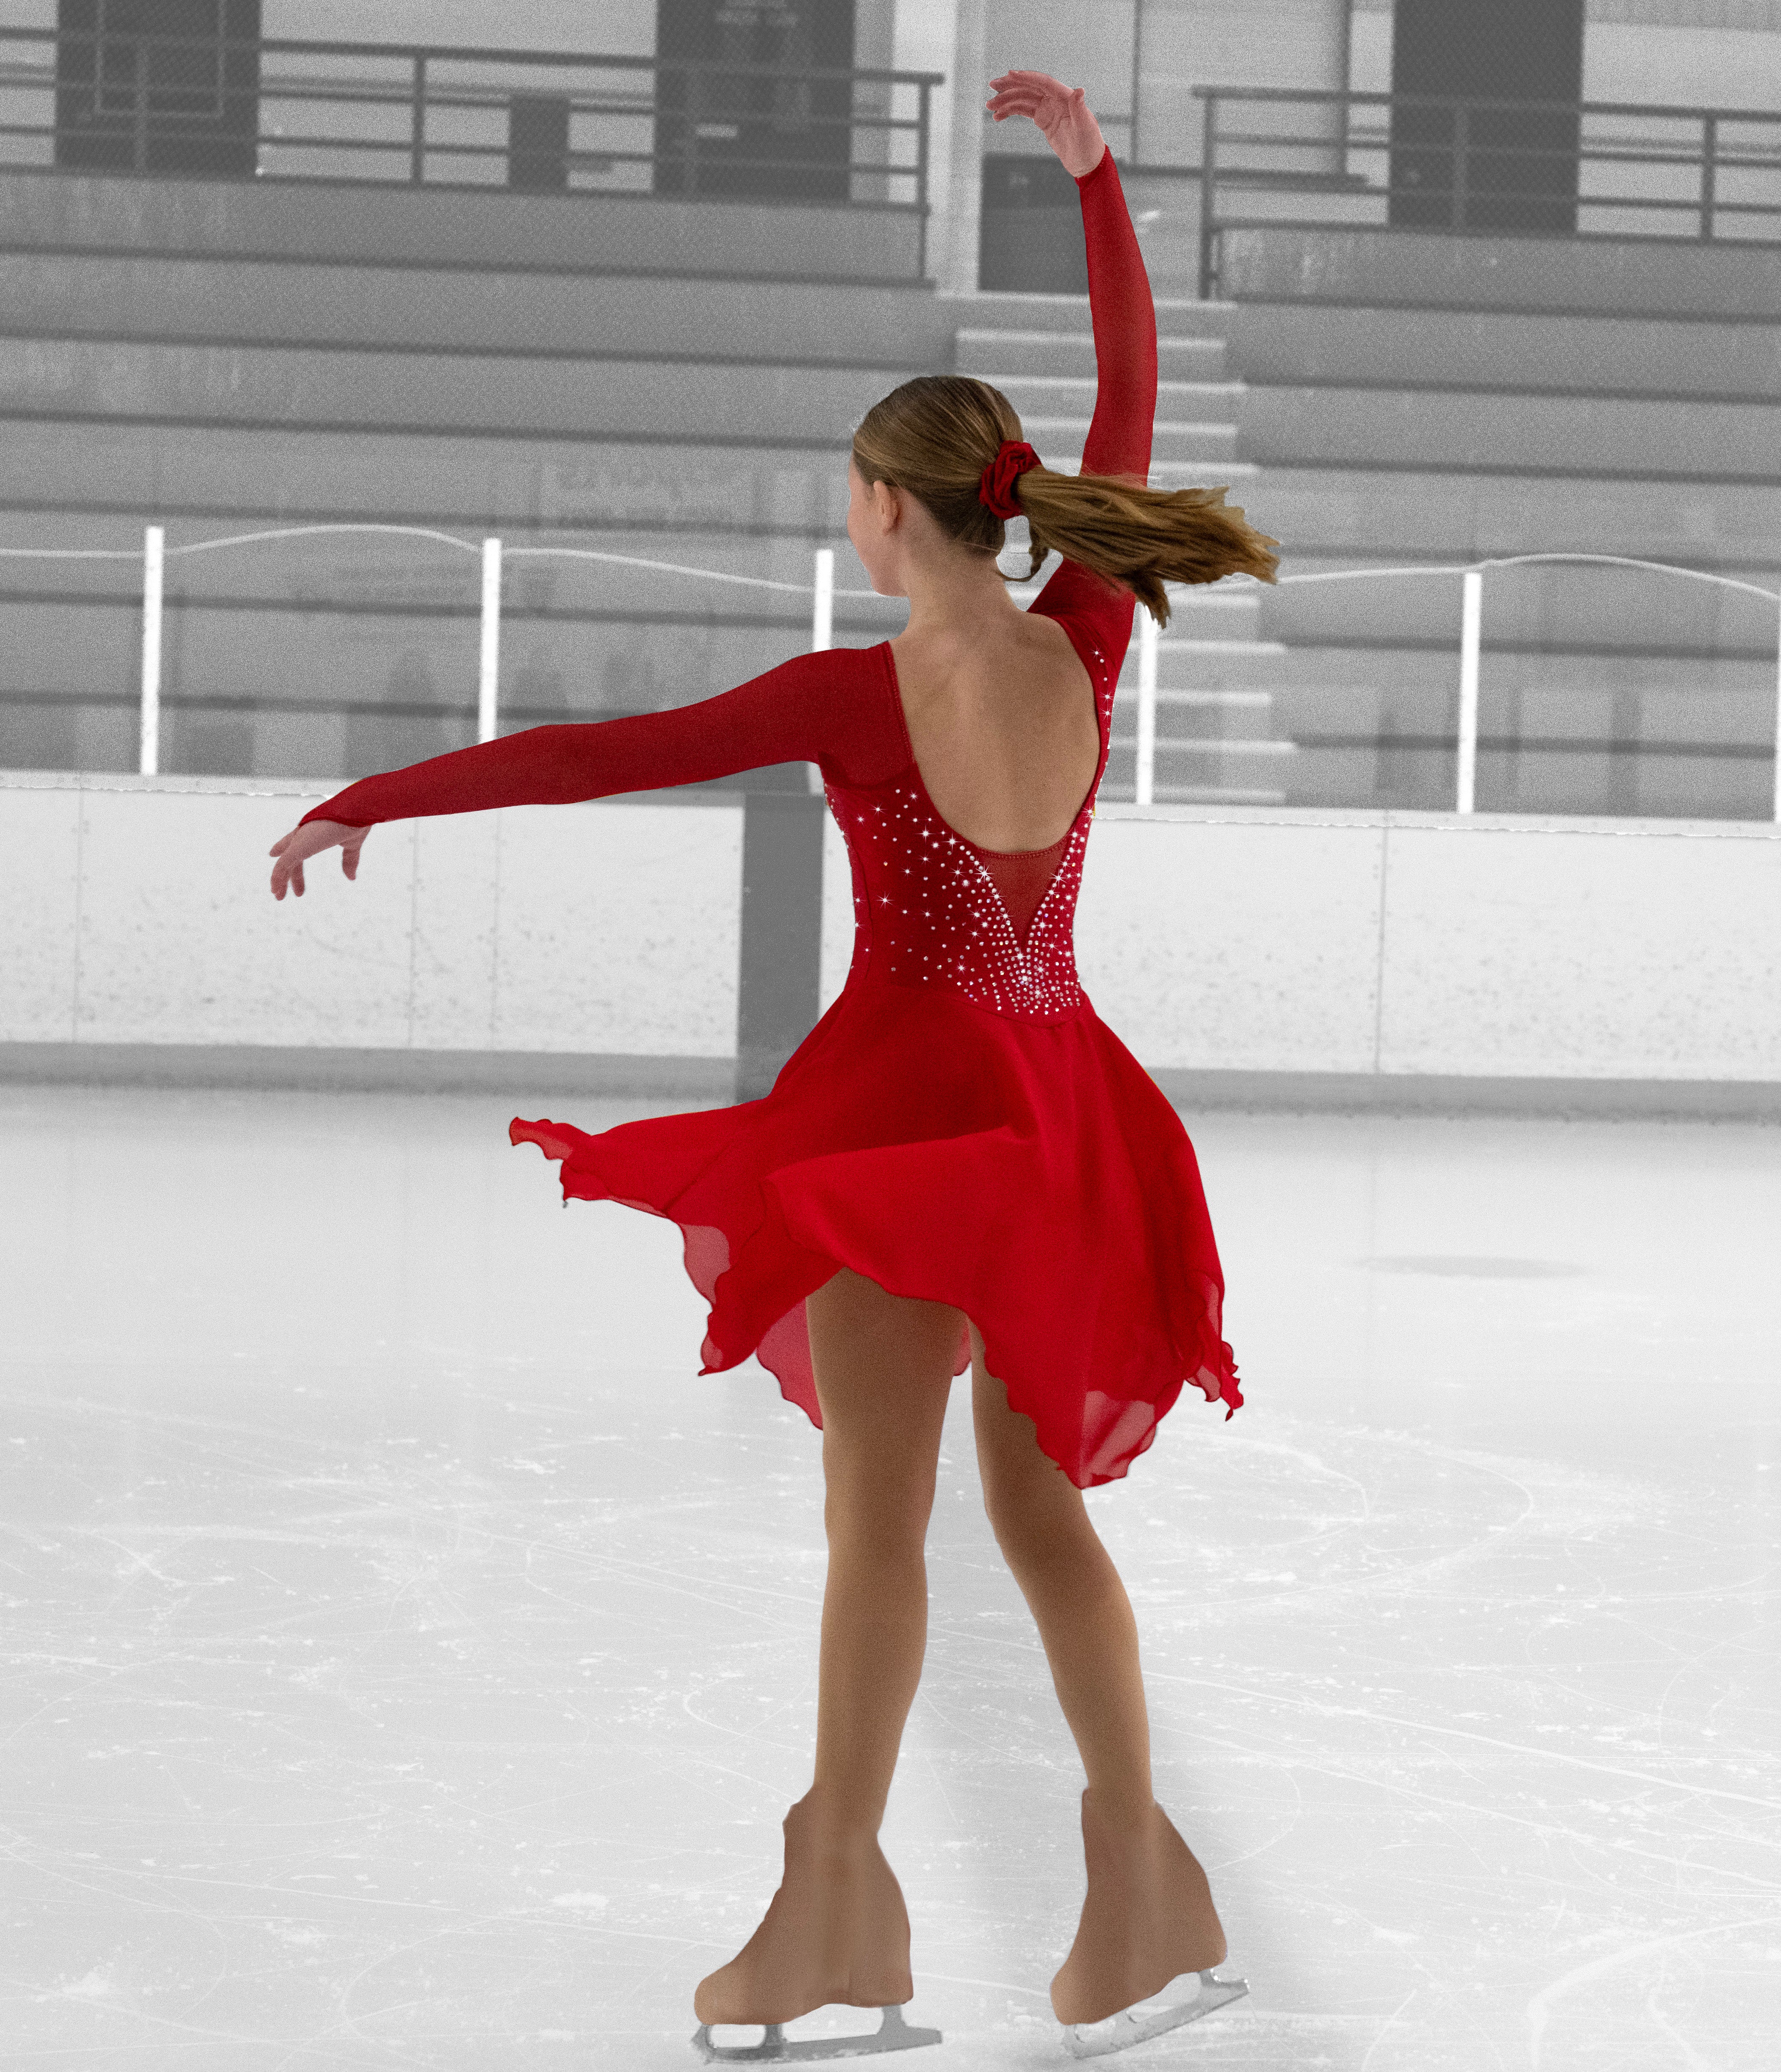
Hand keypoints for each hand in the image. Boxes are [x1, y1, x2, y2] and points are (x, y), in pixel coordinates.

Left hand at [269, 817, 368, 900]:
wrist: (358, 811)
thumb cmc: (356, 821)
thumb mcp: (351, 845)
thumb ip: (349, 861)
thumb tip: (351, 877)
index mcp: (314, 832)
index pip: (294, 842)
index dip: (283, 848)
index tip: (272, 854)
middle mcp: (304, 834)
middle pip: (290, 857)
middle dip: (288, 875)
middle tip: (288, 892)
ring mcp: (301, 839)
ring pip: (283, 863)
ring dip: (279, 880)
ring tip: (278, 896)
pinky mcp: (299, 845)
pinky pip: (283, 864)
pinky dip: (277, 877)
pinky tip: (276, 888)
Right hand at [986, 70, 1105, 178]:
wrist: (1087, 162)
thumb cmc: (1089, 145)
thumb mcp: (1085, 128)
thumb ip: (1079, 108)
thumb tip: (1079, 91)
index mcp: (1065, 97)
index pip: (1043, 83)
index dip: (1026, 77)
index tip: (1009, 75)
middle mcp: (1056, 99)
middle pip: (1030, 87)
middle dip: (1010, 86)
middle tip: (992, 86)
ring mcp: (1048, 108)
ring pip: (1024, 99)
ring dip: (1006, 101)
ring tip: (990, 107)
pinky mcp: (1043, 119)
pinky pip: (1024, 111)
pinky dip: (1011, 112)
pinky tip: (998, 116)